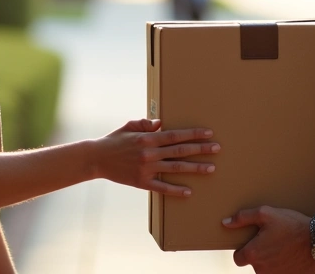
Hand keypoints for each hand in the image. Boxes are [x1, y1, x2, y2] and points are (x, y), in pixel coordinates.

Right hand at [92, 119, 218, 195]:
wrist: (96, 159)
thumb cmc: (114, 140)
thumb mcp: (129, 126)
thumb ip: (145, 124)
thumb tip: (161, 123)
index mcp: (148, 138)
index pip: (176, 135)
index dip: (193, 134)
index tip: (208, 133)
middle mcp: (150, 153)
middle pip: (180, 151)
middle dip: (201, 149)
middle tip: (217, 149)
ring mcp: (147, 169)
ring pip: (175, 168)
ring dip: (195, 168)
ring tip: (211, 168)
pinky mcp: (142, 182)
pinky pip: (162, 187)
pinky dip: (176, 190)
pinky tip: (189, 192)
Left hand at [224, 206, 314, 272]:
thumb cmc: (292, 225)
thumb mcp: (266, 214)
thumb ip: (243, 218)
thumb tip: (226, 223)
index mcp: (253, 254)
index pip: (238, 258)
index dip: (244, 250)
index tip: (255, 243)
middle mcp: (261, 270)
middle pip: (254, 264)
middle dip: (260, 255)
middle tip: (274, 242)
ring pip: (267, 271)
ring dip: (272, 262)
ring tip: (285, 248)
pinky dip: (284, 268)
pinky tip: (292, 257)